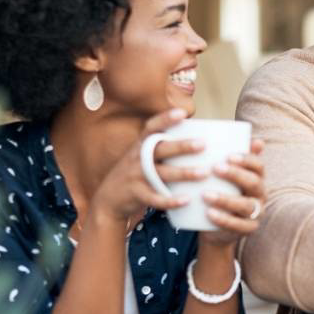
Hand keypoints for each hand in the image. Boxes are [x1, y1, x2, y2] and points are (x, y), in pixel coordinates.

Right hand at [87, 109, 204, 232]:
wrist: (109, 199)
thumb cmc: (136, 174)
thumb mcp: (142, 156)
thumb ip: (161, 147)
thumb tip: (195, 136)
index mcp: (140, 146)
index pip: (151, 128)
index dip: (165, 119)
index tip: (182, 113)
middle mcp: (137, 158)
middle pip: (160, 149)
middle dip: (181, 146)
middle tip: (203, 143)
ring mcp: (135, 176)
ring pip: (161, 173)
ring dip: (183, 173)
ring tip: (204, 172)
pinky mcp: (135, 194)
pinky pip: (154, 198)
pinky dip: (170, 200)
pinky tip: (187, 199)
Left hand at [198, 138, 266, 248]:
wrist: (215, 228)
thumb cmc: (219, 194)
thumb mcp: (222, 177)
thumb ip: (226, 159)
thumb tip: (229, 136)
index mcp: (256, 178)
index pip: (258, 166)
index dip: (246, 160)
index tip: (228, 155)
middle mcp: (260, 195)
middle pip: (254, 183)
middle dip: (236, 175)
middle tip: (215, 168)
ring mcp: (256, 214)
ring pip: (246, 205)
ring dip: (226, 199)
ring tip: (205, 194)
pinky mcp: (247, 230)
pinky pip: (238, 225)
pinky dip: (224, 219)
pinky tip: (209, 213)